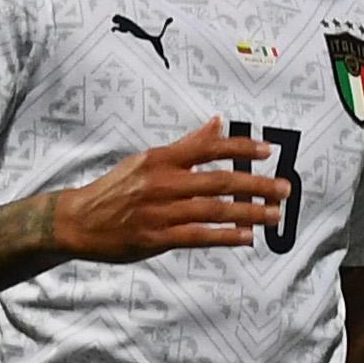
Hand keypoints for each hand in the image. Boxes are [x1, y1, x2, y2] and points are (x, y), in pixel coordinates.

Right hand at [45, 119, 288, 260]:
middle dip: (257, 185)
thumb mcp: (148, 160)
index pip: (208, 148)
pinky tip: (247, 237)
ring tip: (274, 214)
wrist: (79, 220)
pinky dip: (225, 236)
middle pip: (219, 182)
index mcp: (161, 159)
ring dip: (249, 213)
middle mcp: (162, 183)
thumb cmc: (117, 189)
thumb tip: (217, 123)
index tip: (268, 151)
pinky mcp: (157, 238)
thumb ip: (187, 145)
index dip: (241, 149)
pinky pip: (199, 236)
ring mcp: (160, 212)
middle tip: (284, 188)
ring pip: (214, 211)